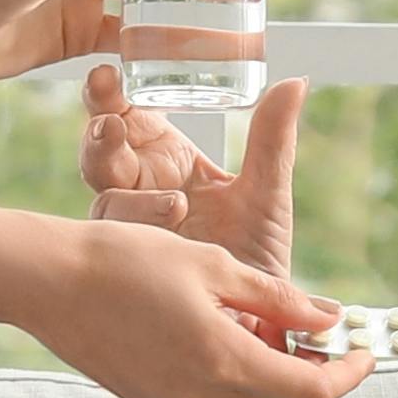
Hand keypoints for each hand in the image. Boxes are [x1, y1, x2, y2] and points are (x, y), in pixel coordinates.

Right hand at [35, 220, 368, 397]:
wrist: (47, 283)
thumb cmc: (127, 260)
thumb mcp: (214, 267)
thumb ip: (278, 299)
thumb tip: (329, 318)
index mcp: (225, 362)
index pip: (312, 393)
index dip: (347, 375)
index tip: (365, 352)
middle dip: (313, 381)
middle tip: (318, 338)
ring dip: (275, 384)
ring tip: (273, 334)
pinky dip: (238, 385)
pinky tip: (228, 341)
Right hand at [82, 63, 312, 280]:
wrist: (255, 323)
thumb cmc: (255, 255)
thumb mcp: (264, 195)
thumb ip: (272, 140)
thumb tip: (297, 81)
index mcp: (166, 163)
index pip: (126, 119)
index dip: (111, 96)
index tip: (108, 74)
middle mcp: (138, 192)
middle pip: (101, 154)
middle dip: (99, 134)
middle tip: (111, 124)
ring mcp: (127, 233)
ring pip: (104, 201)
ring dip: (130, 197)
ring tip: (175, 203)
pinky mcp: (126, 268)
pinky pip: (118, 246)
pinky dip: (142, 231)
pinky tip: (174, 225)